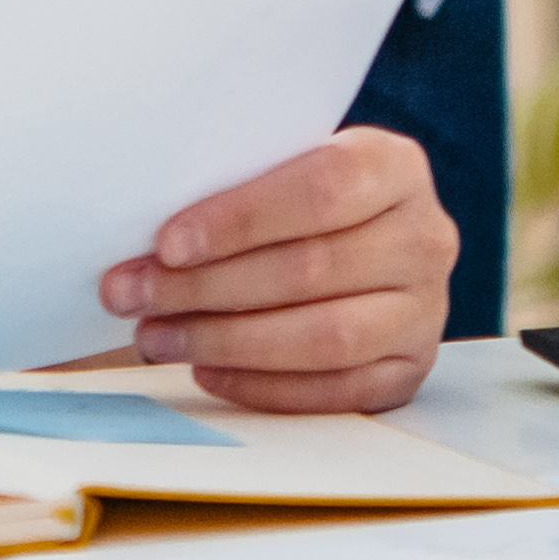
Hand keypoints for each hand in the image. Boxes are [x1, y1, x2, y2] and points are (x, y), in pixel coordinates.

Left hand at [101, 129, 453, 410]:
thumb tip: (147, 236)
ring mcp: (424, 310)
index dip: (240, 219)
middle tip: (134, 294)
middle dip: (207, 287)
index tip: (167, 243)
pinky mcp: (408, 370)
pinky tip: (207, 371)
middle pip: (312, 268)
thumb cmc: (298, 203)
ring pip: (326, 336)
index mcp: (395, 167)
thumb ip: (237, 185)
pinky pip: (336, 392)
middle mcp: (424, 238)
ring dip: (227, 342)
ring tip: (156, 336)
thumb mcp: (282, 169)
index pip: (321, 188)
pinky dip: (264, 387)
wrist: (362, 243)